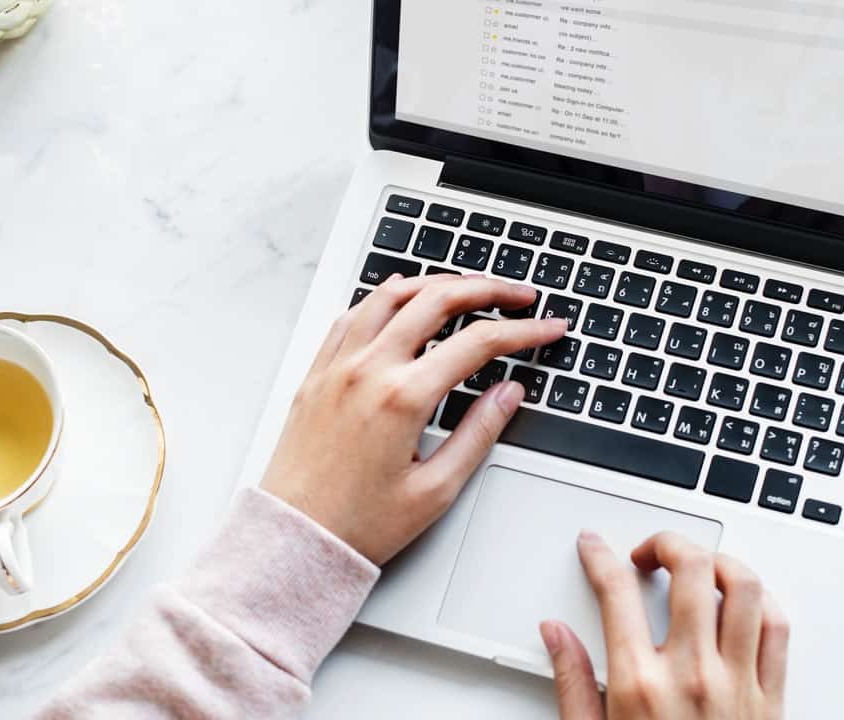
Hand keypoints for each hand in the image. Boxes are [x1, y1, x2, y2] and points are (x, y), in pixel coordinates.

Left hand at [261, 273, 567, 564]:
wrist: (294, 539)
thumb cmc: (358, 525)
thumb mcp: (435, 490)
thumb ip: (478, 433)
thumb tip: (509, 393)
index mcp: (402, 398)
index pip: (478, 343)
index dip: (523, 330)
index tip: (548, 327)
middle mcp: (367, 370)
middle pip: (437, 300)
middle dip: (487, 289)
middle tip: (518, 295)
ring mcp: (337, 367)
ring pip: (390, 296)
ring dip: (435, 283)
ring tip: (467, 288)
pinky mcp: (316, 374)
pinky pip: (351, 315)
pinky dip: (384, 298)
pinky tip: (401, 299)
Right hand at [540, 532, 788, 719]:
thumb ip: (573, 681)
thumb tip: (556, 634)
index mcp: (639, 685)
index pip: (616, 591)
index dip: (599, 556)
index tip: (594, 547)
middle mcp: (692, 676)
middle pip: (690, 569)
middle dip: (667, 542)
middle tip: (649, 551)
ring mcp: (739, 684)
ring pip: (744, 587)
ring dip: (718, 562)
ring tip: (697, 567)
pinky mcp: (773, 699)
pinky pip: (777, 628)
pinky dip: (761, 601)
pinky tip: (740, 603)